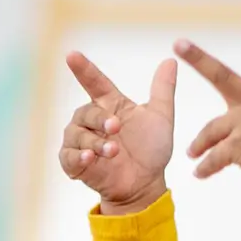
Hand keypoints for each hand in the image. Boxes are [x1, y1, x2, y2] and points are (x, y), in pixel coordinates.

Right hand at [60, 54, 177, 214]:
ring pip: (78, 134)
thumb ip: (163, 90)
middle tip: (116, 127)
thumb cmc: (150, 150)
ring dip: (95, 142)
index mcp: (109, 104)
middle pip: (87, 112)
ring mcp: (80, 140)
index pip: (94, 82)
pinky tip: (89, 158)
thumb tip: (171, 60)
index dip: (83, 69)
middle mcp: (90, 119)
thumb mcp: (160, 118)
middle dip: (100, 119)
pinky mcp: (73, 162)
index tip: (72, 55)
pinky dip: (78, 157)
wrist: (144, 184)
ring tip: (113, 151)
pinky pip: (69, 156)